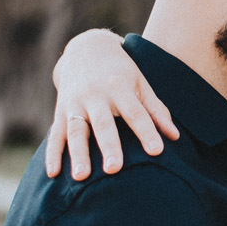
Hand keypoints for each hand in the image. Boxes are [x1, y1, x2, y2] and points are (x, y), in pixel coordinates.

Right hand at [45, 29, 178, 179]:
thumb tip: (175, 137)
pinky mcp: (59, 112)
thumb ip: (156, 111)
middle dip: (108, 145)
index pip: (135, 112)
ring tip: (81, 177)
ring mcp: (74, 103)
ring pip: (75, 131)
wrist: (85, 49)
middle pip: (102, 123)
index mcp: (118, 86)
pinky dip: (52, 154)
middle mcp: (94, 95)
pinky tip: (52, 174)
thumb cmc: (120, 72)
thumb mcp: (141, 83)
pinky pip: (55, 135)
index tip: (157, 151)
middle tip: (113, 169)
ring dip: (77, 154)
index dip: (146, 131)